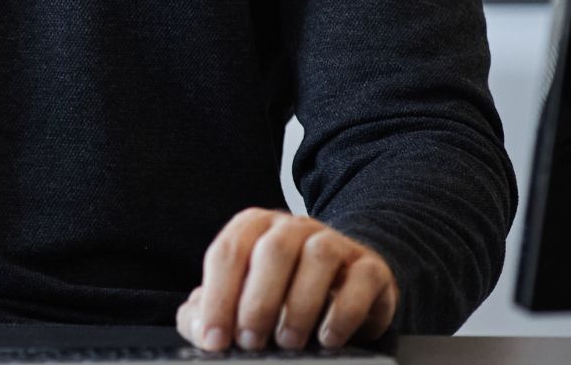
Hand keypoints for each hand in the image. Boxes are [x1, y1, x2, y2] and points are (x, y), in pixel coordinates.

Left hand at [178, 209, 397, 352]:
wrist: (345, 286)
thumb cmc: (280, 293)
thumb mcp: (240, 297)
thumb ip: (209, 310)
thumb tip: (200, 330)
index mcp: (253, 227)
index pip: (227, 254)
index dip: (217, 298)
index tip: (214, 340)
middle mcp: (292, 227)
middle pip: (272, 251)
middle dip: (257, 302)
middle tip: (250, 343)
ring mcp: (335, 242)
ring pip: (317, 258)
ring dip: (299, 305)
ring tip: (288, 343)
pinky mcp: (370, 267)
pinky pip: (360, 280)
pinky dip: (343, 313)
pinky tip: (328, 339)